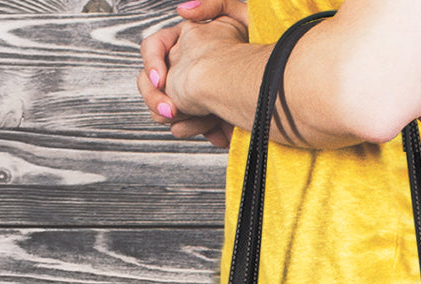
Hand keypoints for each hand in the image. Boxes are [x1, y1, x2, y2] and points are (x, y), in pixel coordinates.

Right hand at [138, 0, 248, 147]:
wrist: (269, 88)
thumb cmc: (259, 51)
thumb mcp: (238, 16)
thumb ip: (212, 5)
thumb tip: (182, 11)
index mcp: (186, 43)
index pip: (153, 49)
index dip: (152, 63)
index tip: (162, 81)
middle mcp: (184, 69)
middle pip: (150, 86)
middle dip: (158, 100)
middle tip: (171, 112)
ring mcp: (190, 95)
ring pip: (165, 111)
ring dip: (183, 119)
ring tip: (205, 123)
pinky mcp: (203, 117)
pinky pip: (187, 128)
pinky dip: (201, 130)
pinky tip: (218, 134)